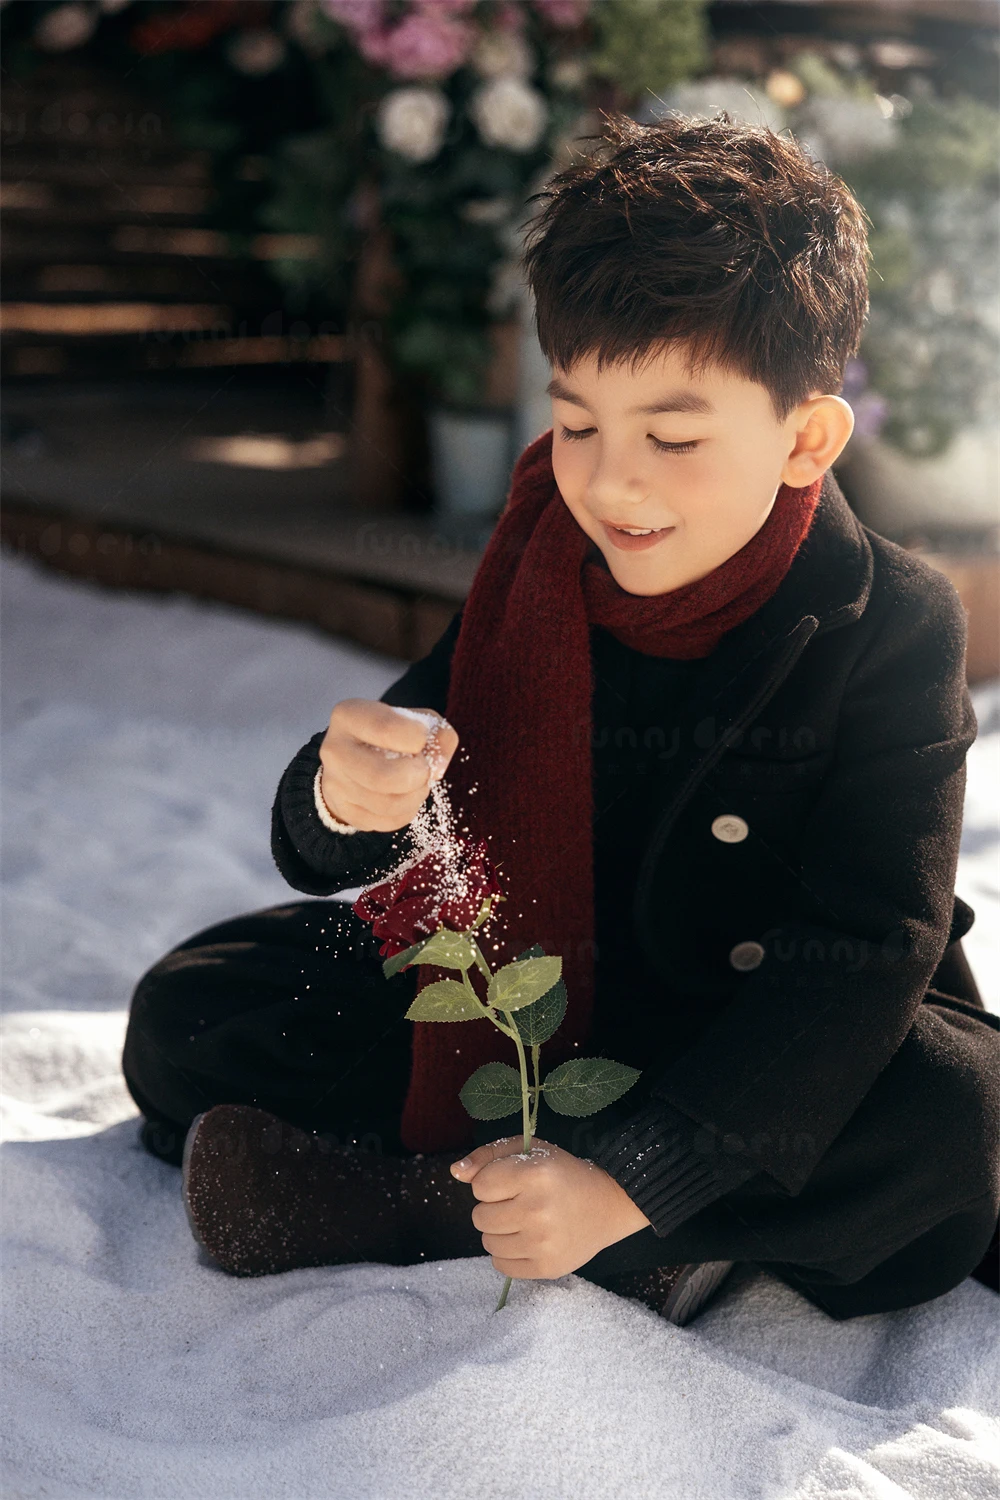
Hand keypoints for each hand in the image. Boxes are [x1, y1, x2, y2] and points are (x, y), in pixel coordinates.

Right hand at [319, 700, 458, 832]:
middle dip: (416, 776)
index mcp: (348, 716)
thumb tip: (438, 764)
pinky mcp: (342, 809)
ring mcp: (335, 783)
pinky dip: (405, 813)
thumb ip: (438, 733)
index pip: (386, 729)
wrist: (356, 757)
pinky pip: (383, 822)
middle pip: (381, 776)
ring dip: (415, 796)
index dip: (417, 738)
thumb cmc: (390, 735)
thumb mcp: (416, 720)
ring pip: (385, 805)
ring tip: (418, 784)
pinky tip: (406, 798)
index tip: (422, 738)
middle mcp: (334, 749)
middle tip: (424, 770)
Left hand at [450, 1137, 651, 1280]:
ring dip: (499, 1231)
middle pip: (480, 1217)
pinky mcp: (547, 1268)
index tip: (511, 1182)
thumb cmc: (563, 1174)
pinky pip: (500, 1266)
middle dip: (494, 1208)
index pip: (480, 1186)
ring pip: (487, 1242)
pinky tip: (527, 1240)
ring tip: (524, 1221)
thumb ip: (488, 1156)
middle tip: (519, 1202)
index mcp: (534, 1174)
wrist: (607, 1205)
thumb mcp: (530, 1151)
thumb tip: (455, 1171)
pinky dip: (508, 1253)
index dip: (491, 1182)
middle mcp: (537, 1209)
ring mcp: (542, 1243)